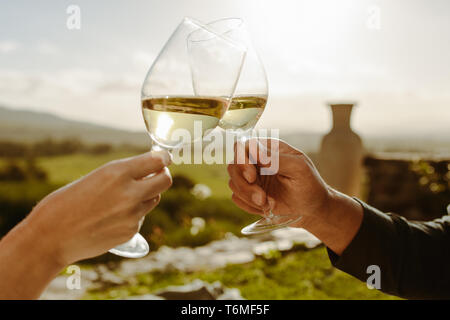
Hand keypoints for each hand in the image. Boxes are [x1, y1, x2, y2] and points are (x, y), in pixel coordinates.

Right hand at [26, 150, 171, 265]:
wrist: (52, 236)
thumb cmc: (68, 202)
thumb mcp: (96, 177)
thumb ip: (124, 173)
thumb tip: (150, 169)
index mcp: (117, 172)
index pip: (158, 161)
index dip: (163, 159)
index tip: (162, 159)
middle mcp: (130, 193)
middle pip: (165, 180)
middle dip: (162, 175)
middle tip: (154, 176)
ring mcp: (132, 214)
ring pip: (154, 198)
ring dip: (146, 195)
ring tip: (122, 198)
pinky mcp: (131, 231)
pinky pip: (141, 217)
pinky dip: (133, 214)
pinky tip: (111, 217)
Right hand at [228, 138, 363, 255]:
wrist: (312, 210)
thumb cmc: (310, 185)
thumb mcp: (299, 169)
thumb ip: (276, 158)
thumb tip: (254, 149)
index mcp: (269, 149)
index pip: (243, 147)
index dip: (242, 161)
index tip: (252, 177)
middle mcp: (257, 162)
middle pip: (233, 165)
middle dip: (244, 184)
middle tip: (261, 198)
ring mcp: (252, 179)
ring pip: (233, 182)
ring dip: (247, 196)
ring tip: (267, 204)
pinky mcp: (249, 194)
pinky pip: (236, 198)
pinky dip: (248, 206)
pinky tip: (266, 208)